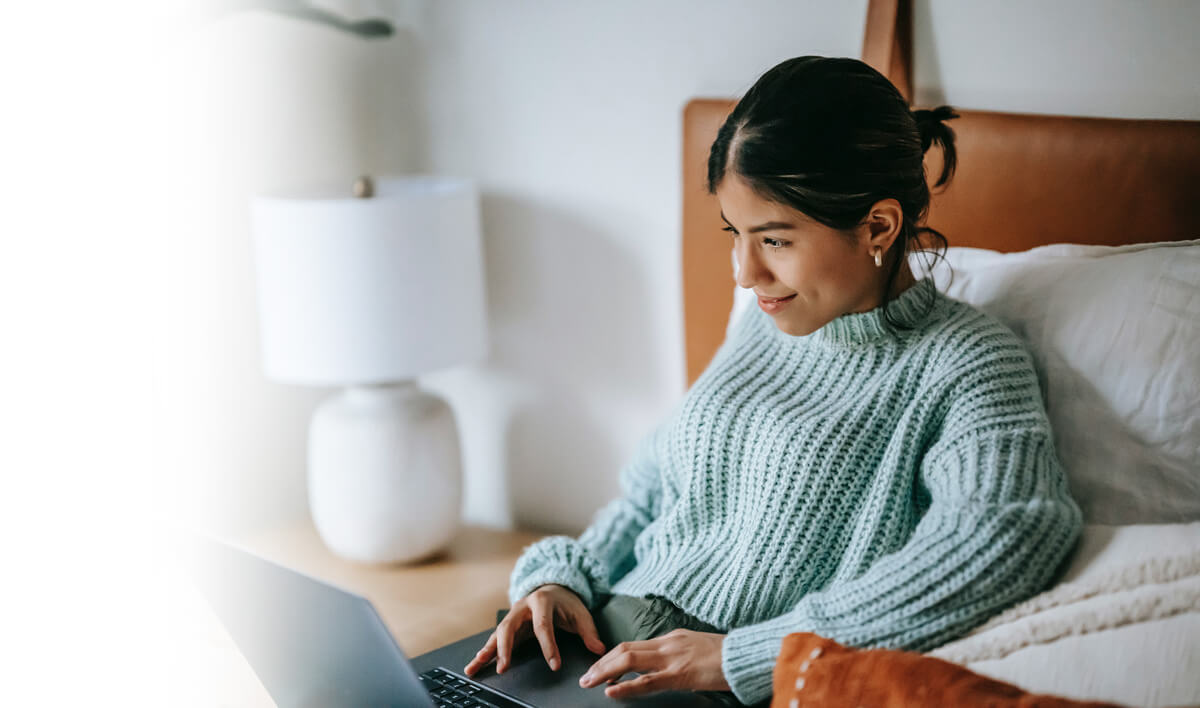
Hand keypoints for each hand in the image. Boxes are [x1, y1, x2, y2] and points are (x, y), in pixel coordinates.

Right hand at [463, 584, 605, 676]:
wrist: (553, 588)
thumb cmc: (567, 603)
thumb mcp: (581, 613)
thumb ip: (589, 631)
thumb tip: (599, 648)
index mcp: (542, 601)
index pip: (543, 625)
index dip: (548, 645)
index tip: (554, 664)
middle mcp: (522, 606)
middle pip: (510, 626)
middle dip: (506, 647)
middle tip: (504, 667)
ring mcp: (513, 615)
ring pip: (497, 633)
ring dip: (487, 650)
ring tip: (476, 666)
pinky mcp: (508, 625)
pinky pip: (494, 639)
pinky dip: (484, 652)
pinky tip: (474, 665)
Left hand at [577, 628, 729, 698]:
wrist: (745, 655)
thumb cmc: (726, 655)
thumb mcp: (697, 647)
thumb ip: (678, 653)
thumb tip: (665, 664)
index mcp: (671, 637)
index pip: (633, 645)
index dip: (612, 656)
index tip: (599, 667)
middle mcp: (667, 643)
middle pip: (624, 649)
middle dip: (601, 663)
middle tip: (586, 677)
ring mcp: (671, 657)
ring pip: (628, 660)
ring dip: (604, 672)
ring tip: (589, 683)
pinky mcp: (679, 674)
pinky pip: (646, 681)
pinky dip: (626, 686)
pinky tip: (612, 691)